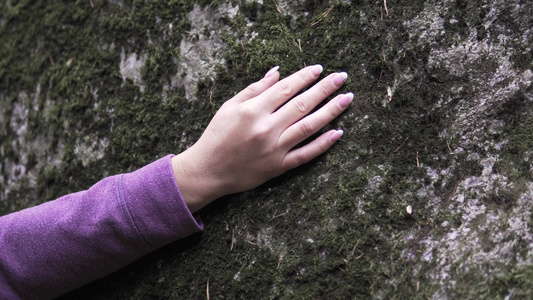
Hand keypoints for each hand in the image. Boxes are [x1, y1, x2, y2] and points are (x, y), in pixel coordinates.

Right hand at [171, 65, 351, 211]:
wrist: (208, 170)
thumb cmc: (217, 135)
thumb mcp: (229, 106)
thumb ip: (255, 89)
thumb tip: (278, 71)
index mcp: (252, 110)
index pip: (285, 89)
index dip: (304, 77)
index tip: (320, 69)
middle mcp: (266, 128)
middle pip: (302, 104)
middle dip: (324, 89)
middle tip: (341, 77)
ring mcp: (274, 149)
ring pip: (309, 127)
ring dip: (330, 111)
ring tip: (347, 98)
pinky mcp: (278, 167)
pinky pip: (305, 155)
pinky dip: (323, 144)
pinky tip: (338, 132)